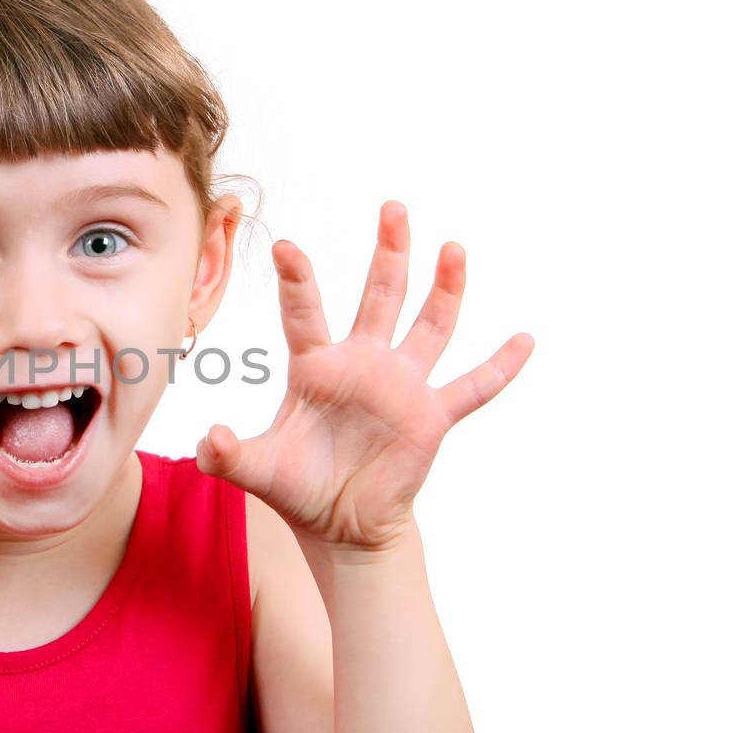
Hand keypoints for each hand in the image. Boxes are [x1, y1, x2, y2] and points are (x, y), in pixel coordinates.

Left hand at [196, 201, 532, 551]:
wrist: (343, 525)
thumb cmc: (298, 488)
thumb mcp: (257, 471)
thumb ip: (228, 456)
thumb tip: (209, 442)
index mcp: (315, 367)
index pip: (303, 314)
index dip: (297, 281)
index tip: (288, 247)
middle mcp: (362, 364)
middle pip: (378, 296)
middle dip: (387, 252)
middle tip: (393, 207)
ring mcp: (401, 386)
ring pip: (429, 326)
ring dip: (444, 289)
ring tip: (453, 248)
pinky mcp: (431, 416)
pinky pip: (472, 387)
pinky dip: (499, 366)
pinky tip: (524, 339)